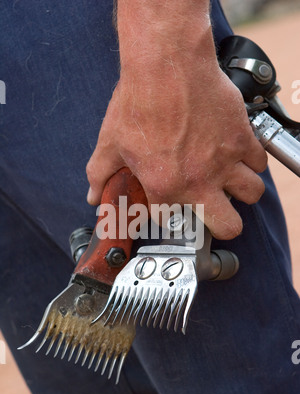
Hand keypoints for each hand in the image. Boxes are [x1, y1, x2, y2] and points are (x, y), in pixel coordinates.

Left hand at [86, 1, 266, 239]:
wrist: (166, 64)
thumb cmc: (138, 101)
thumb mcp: (111, 143)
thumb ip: (100, 175)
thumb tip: (93, 195)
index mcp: (165, 187)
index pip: (175, 222)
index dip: (172, 216)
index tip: (174, 209)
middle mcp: (199, 180)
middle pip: (228, 225)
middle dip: (223, 224)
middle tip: (214, 209)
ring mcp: (225, 160)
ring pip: (252, 195)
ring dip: (242, 193)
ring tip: (230, 182)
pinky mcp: (241, 137)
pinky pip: (259, 162)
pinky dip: (253, 161)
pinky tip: (239, 155)